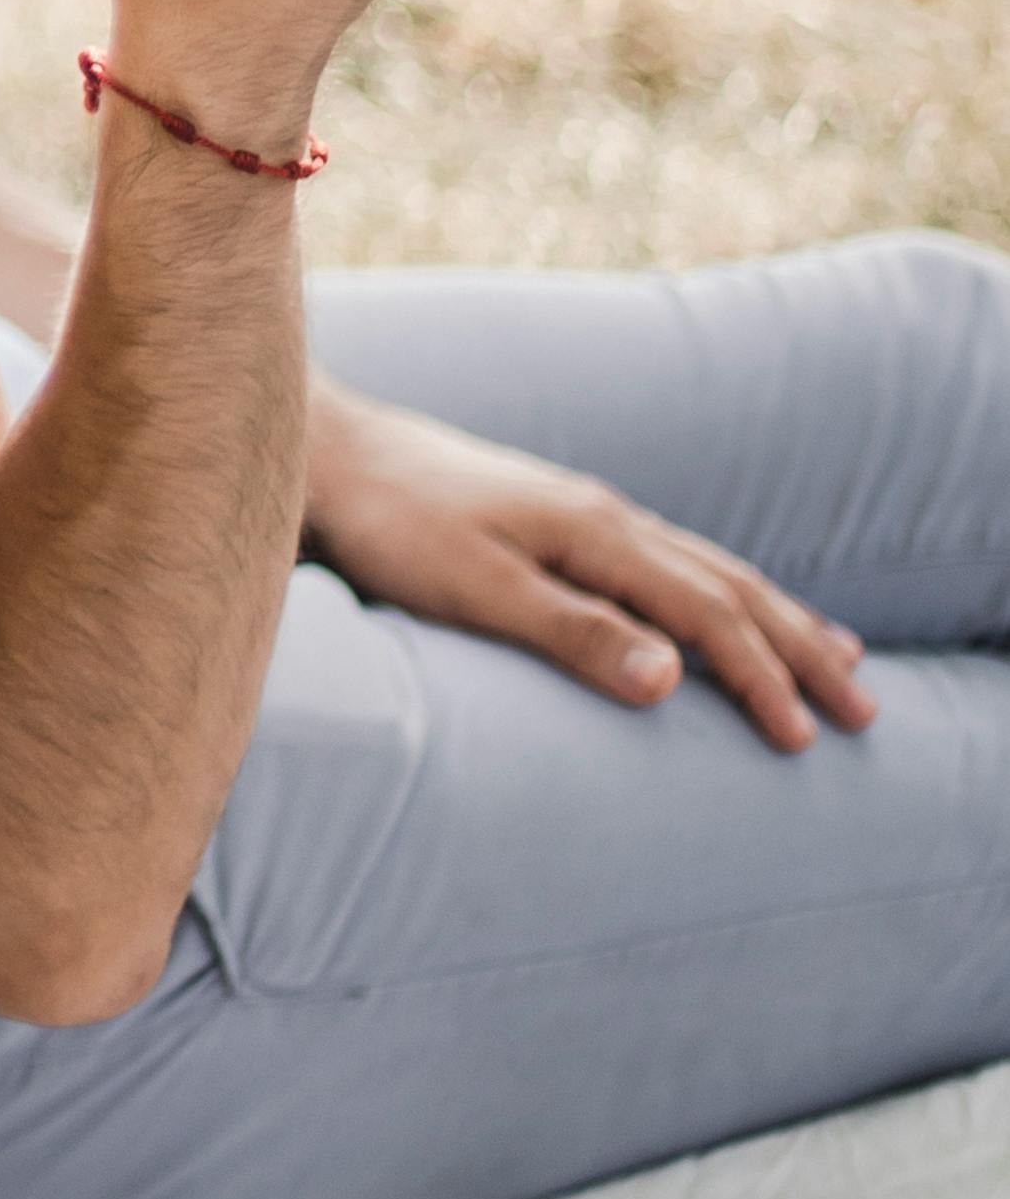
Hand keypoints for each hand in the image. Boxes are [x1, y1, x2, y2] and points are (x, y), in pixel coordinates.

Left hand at [304, 377, 877, 750]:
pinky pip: (672, 559)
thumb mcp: (477, 589)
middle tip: (865, 711)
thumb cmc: (394, 527)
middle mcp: (608, 517)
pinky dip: (723, 590)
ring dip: (777, 616)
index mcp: (598, 535)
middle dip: (800, 650)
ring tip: (836, 656)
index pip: (708, 616)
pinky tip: (724, 605)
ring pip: (710, 568)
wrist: (333, 455)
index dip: (763, 679)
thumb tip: (674, 678)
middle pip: (731, 587)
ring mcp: (587, 513)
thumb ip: (572, 633)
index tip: (806, 743)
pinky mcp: (560, 518)